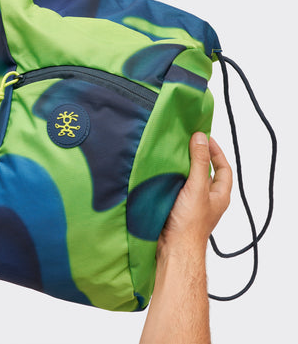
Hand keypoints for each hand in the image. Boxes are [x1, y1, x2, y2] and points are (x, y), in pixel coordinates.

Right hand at [157, 132, 232, 258]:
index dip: (216, 152)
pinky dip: (173, 179)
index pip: (224, 168)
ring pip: (191, 180)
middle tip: (187, 144)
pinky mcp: (179, 208)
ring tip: (174, 155)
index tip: (205, 138)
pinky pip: (178, 188)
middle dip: (198, 157)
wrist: (174, 249)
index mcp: (220, 195)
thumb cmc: (190, 224)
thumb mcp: (197, 187)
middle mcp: (208, 199)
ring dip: (184, 168)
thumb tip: (201, 139)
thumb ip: (200, 162)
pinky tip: (164, 173)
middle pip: (207, 172)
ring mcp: (193, 204)